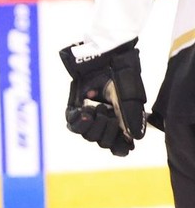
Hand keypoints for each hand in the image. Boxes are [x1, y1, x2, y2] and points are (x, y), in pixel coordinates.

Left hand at [60, 39, 147, 156]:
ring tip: (99, 110)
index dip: (120, 148)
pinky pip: (72, 123)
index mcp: (120, 123)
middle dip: (107, 131)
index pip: (118, 147)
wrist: (103, 59)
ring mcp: (88, 116)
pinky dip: (79, 120)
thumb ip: (130, 117)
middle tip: (111, 115)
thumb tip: (134, 138)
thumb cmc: (120, 76)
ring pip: (87, 135)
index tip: (125, 145)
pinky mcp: (74, 108)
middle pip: (103, 142)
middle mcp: (104, 122)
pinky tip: (86, 112)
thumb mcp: (127, 97)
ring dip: (94, 126)